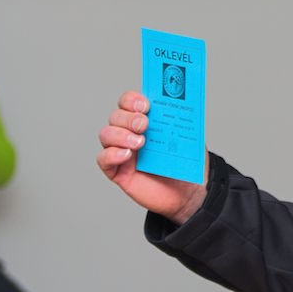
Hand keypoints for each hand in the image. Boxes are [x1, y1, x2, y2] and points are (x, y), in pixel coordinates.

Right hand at [97, 91, 207, 224]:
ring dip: (120, 135)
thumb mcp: (187, 137)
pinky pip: (103, 159)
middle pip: (116, 116)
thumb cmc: (185, 161)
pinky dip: (111, 154)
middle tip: (144, 124)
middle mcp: (130, 132)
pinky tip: (126, 155)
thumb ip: (178, 121)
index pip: (129, 102)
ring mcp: (122, 151)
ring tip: (140, 143)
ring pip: (106, 134)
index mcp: (146, 119)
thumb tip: (179, 105)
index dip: (132, 100)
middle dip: (129, 118)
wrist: (188, 192)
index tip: (145, 105)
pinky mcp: (117, 171)